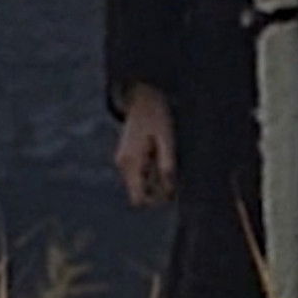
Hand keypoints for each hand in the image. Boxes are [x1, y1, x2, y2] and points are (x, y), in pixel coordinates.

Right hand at [114, 85, 176, 206]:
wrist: (142, 96)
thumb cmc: (157, 115)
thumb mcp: (167, 138)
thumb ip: (167, 163)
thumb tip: (170, 190)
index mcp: (131, 162)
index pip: (138, 199)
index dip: (155, 201)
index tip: (172, 192)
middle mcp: (123, 164)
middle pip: (139, 194)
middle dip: (157, 190)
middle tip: (174, 173)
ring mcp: (123, 161)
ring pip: (139, 184)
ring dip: (155, 180)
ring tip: (166, 160)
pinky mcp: (126, 157)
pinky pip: (139, 174)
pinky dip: (151, 171)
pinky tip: (159, 156)